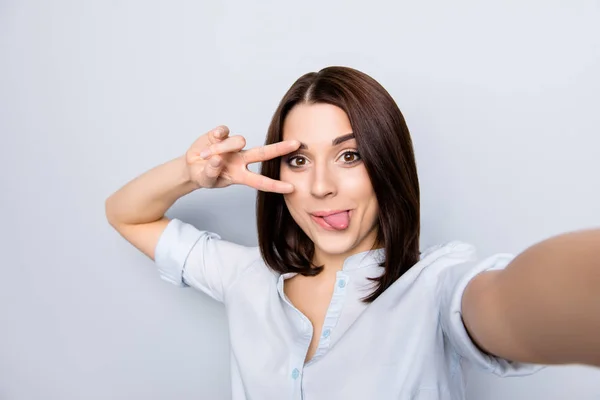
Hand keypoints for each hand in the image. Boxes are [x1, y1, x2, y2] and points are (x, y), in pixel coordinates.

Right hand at [184, 125, 299, 192]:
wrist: (190, 166)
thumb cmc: (204, 175)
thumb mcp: (206, 179)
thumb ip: (211, 172)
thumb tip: (217, 159)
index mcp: (240, 175)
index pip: (260, 181)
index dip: (275, 185)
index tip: (291, 188)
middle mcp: (240, 159)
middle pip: (263, 153)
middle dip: (280, 149)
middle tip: (296, 144)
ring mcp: (232, 146)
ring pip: (237, 141)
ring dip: (222, 148)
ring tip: (206, 156)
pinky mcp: (221, 134)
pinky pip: (224, 131)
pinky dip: (217, 136)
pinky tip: (211, 140)